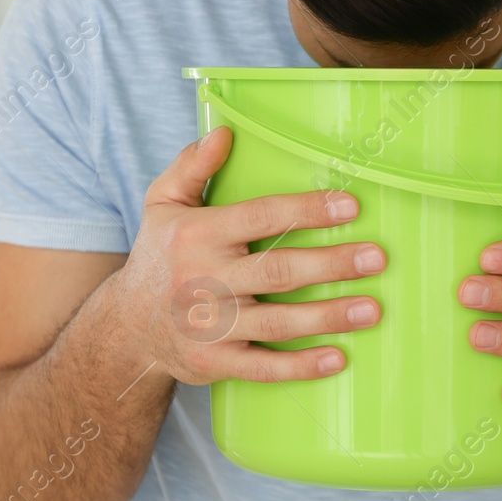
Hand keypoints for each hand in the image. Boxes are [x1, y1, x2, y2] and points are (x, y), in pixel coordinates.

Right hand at [118, 126, 386, 384]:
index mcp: (196, 235)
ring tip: (371, 308)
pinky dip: (300, 367)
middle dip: (330, 265)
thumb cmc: (159, 255)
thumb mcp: (162, 203)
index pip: (260, 217)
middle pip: (277, 272)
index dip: (306, 211)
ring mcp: (209, 327)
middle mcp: (202, 281)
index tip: (350, 207)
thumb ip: (191, 165)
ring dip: (327, 317)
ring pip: (277, 323)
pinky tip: (337, 359)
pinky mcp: (214, 363)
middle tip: (375, 258)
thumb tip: (224, 132)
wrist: (126, 327)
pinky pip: (263, 368)